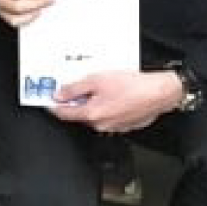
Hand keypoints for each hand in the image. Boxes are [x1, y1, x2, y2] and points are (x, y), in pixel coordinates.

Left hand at [48, 69, 187, 132]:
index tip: (47, 98)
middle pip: (80, 112)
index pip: (64, 113)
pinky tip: (115, 91)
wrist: (159, 93)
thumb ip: (75, 88)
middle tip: (78, 82)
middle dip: (77, 99)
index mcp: (91, 114)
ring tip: (102, 83)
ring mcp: (113, 126)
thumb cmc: (132, 85)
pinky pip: (109, 114)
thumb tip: (59, 95)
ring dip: (94, 100)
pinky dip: (107, 103)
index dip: (53, 105)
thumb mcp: (97, 79)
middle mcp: (101, 124)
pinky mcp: (124, 124)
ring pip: (96, 113)